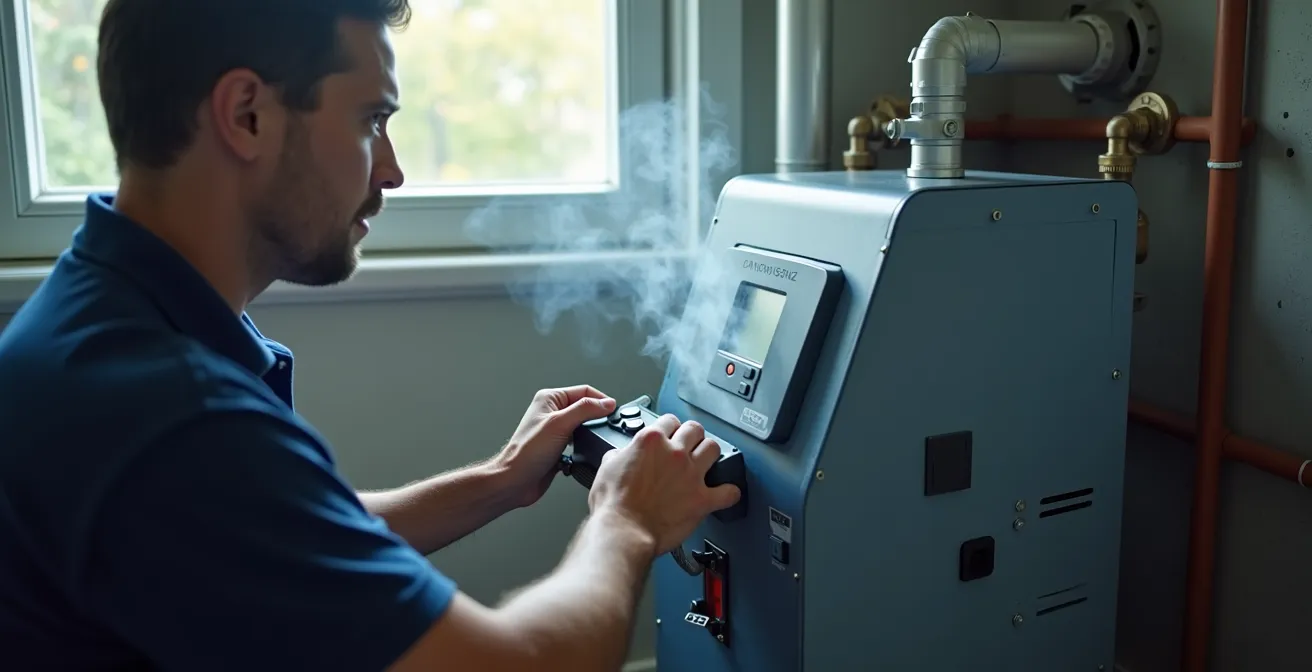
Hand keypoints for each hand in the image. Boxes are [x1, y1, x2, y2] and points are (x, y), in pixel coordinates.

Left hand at [497, 385, 616, 508]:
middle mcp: (552, 412)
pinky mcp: (558, 447)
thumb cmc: (527, 452)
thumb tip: (606, 403)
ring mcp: (555, 430)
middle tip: (605, 426)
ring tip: (592, 439)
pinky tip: (581, 453)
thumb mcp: (560, 424)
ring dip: (589, 433)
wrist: (516, 481)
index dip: (601, 399)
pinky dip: (583, 447)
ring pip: (583, 426)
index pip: (584, 391)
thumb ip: (585, 410)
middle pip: (585, 407)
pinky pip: (579, 443)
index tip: (613, 411)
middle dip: (596, 417)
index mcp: (550, 399)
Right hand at [587, 414, 740, 555]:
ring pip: (713, 449)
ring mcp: (690, 474)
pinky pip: (728, 492)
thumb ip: (620, 455)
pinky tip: (726, 493)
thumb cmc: (613, 505)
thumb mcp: (606, 467)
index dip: (670, 426)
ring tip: (707, 461)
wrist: (623, 531)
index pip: (669, 420)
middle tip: (690, 444)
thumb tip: (621, 454)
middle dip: (693, 435)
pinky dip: (729, 493)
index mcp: (650, 441)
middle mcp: (674, 453)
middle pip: (695, 429)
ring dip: (711, 454)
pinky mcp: (701, 499)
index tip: (670, 433)